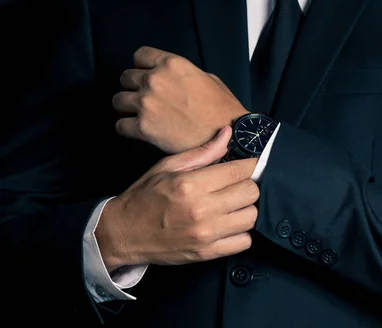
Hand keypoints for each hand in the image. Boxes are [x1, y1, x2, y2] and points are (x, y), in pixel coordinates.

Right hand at [95, 126, 259, 271]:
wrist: (123, 233)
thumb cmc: (144, 196)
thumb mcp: (167, 166)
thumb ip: (202, 152)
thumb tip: (228, 134)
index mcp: (191, 184)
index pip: (239, 171)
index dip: (251, 165)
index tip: (250, 165)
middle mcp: (202, 210)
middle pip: (251, 193)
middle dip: (249, 184)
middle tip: (239, 184)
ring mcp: (206, 234)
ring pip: (252, 217)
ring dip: (247, 208)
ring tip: (235, 203)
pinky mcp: (207, 253)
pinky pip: (244, 242)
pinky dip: (242, 232)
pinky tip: (230, 224)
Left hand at [112, 46, 248, 152]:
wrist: (230, 135)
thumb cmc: (222, 108)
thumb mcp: (208, 78)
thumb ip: (184, 74)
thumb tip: (173, 78)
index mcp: (171, 64)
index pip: (140, 55)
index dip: (143, 66)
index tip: (147, 76)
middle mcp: (155, 80)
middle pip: (125, 77)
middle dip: (134, 87)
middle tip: (146, 99)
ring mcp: (147, 104)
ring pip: (118, 101)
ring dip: (127, 107)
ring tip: (140, 115)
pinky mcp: (143, 128)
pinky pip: (120, 125)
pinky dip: (127, 129)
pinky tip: (139, 131)